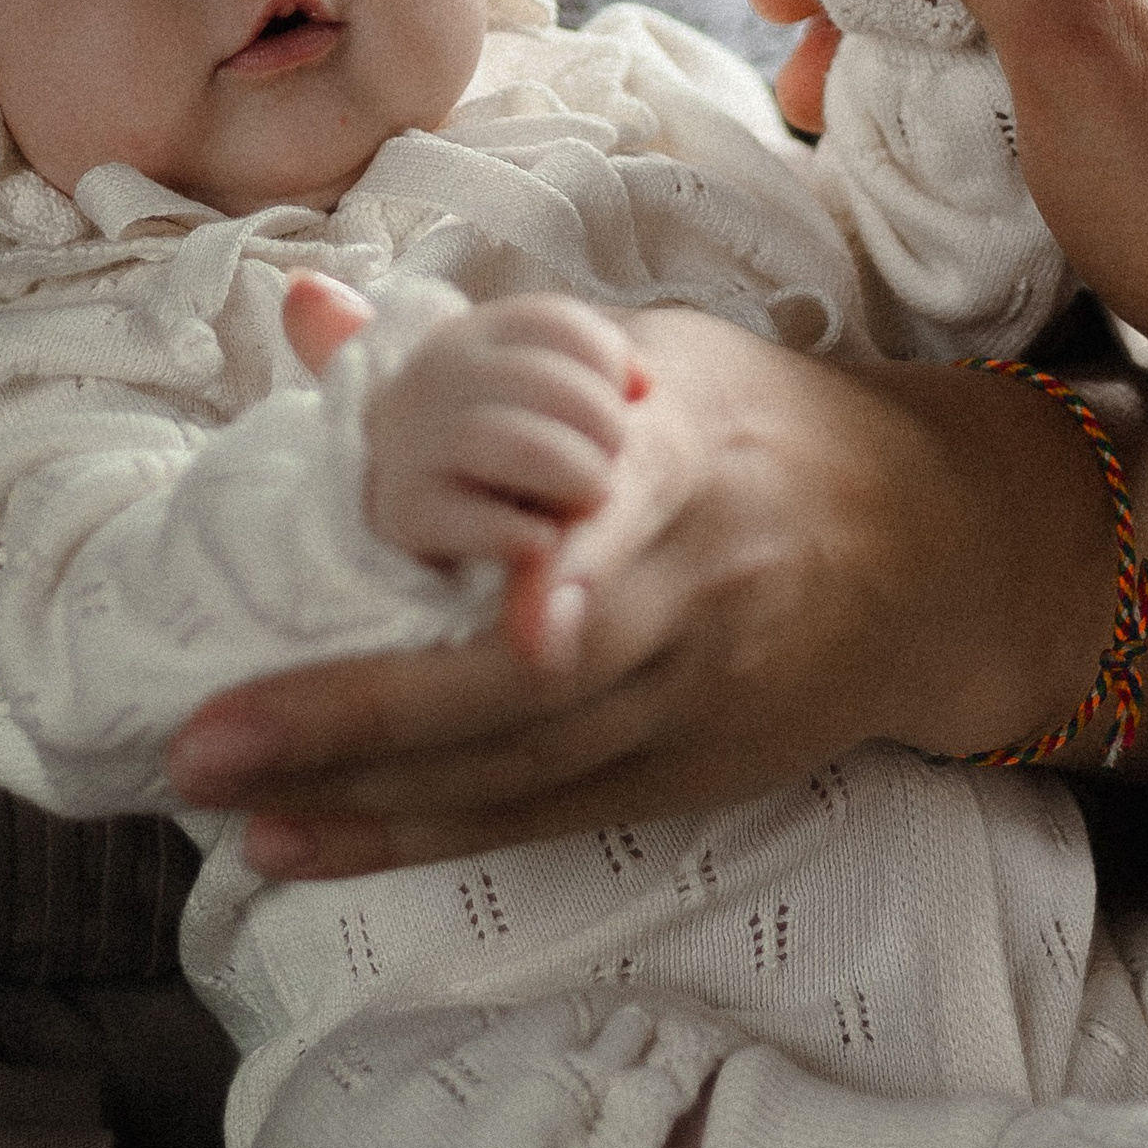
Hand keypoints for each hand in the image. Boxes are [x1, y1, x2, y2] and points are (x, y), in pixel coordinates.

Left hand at [175, 306, 1088, 873]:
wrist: (937, 552)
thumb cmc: (756, 427)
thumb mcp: (643, 350)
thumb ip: (475, 348)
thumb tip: (306, 307)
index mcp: (680, 461)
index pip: (625, 514)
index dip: (574, 570)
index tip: (518, 613)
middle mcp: (689, 595)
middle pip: (531, 680)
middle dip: (364, 714)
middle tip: (209, 734)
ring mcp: (688, 703)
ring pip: (518, 767)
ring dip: (364, 796)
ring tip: (227, 799)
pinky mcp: (681, 776)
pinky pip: (531, 816)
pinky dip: (412, 834)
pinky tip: (299, 841)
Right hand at [360, 291, 650, 554]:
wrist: (411, 504)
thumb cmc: (509, 447)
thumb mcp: (552, 400)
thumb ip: (604, 379)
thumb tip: (645, 385)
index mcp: (477, 333)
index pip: (554, 322)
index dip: (610, 362)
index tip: (629, 400)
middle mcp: (437, 373)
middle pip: (534, 378)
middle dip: (598, 421)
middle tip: (611, 459)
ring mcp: (412, 439)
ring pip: (500, 439)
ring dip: (568, 471)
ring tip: (592, 495)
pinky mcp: (404, 510)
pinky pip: (468, 517)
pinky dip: (521, 532)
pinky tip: (546, 540)